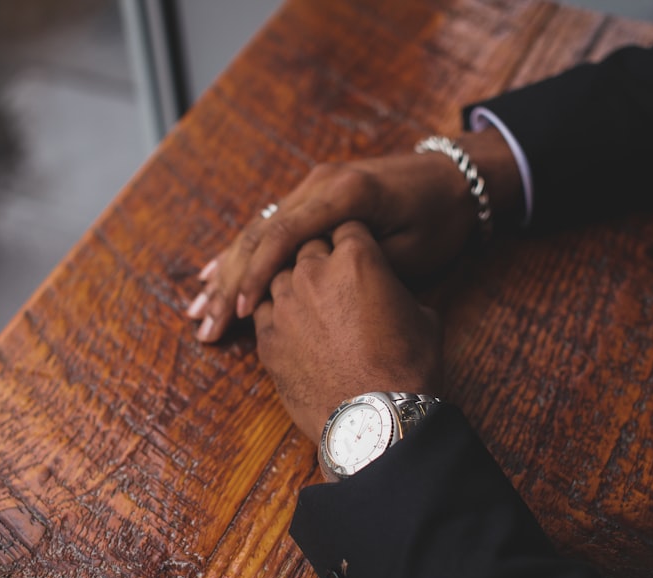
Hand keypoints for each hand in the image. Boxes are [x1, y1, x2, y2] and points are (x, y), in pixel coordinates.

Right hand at [187, 128, 521, 341]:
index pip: (284, 234)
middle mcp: (319, 183)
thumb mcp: (412, 250)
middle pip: (260, 233)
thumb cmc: (439, 219)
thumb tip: (316, 297)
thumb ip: (362, 268)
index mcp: (344, 193)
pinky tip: (215, 276)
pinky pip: (269, 226)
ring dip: (227, 272)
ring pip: (257, 230)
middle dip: (230, 281)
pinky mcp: (312, 197)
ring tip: (199, 310)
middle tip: (206, 323)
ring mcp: (313, 187)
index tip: (241, 312)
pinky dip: (243, 256)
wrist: (452, 179)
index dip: (258, 275)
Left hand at [253, 221, 443, 441]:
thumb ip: (396, 291)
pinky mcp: (266, 337)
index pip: (346, 227)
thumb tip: (388, 293)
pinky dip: (275, 313)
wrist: (375, 420)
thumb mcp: (423, 317)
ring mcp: (284, 304)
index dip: (353, 239)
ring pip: (278, 273)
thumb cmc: (408, 369)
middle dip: (320, 257)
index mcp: (356, 257)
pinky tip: (291, 327)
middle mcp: (313, 271)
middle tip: (333, 278)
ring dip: (293, 283)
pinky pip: (261, 310)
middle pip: (307, 244)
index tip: (355, 252)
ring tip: (310, 303)